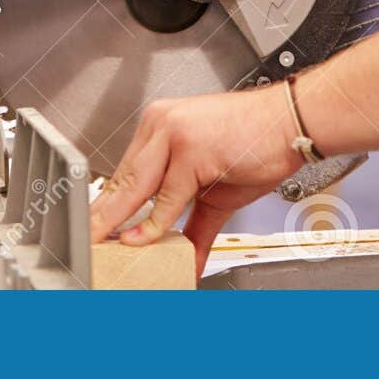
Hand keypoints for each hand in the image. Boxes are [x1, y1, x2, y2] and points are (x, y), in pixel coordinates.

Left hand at [88, 85, 304, 272]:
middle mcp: (161, 125)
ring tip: (101, 246)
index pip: (125, 171)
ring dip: (116, 222)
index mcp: (160, 127)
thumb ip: (194, 224)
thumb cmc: (258, 144)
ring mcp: (174, 134)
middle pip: (123, 179)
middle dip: (103, 217)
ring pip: (136, 186)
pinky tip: (142, 241)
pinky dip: (155, 224)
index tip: (97, 229)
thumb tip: (183, 256)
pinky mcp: (191, 149)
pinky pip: (167, 196)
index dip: (109, 206)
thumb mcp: (217, 190)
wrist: (292, 123)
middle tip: (86, 243)